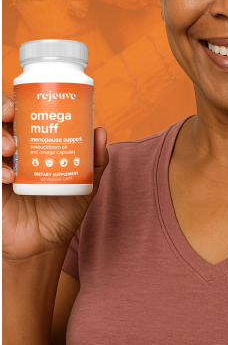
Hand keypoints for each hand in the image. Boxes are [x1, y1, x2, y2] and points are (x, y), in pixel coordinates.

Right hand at [2, 95, 109, 262]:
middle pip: (0, 122)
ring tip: (11, 149)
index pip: (21, 114)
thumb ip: (95, 160)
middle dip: (1, 111)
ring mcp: (0, 169)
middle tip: (11, 115)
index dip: (16, 101)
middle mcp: (13, 153)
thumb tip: (100, 131)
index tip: (23, 100)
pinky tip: (9, 178)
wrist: (44, 244)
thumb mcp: (86, 184)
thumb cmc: (63, 210)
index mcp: (34, 145)